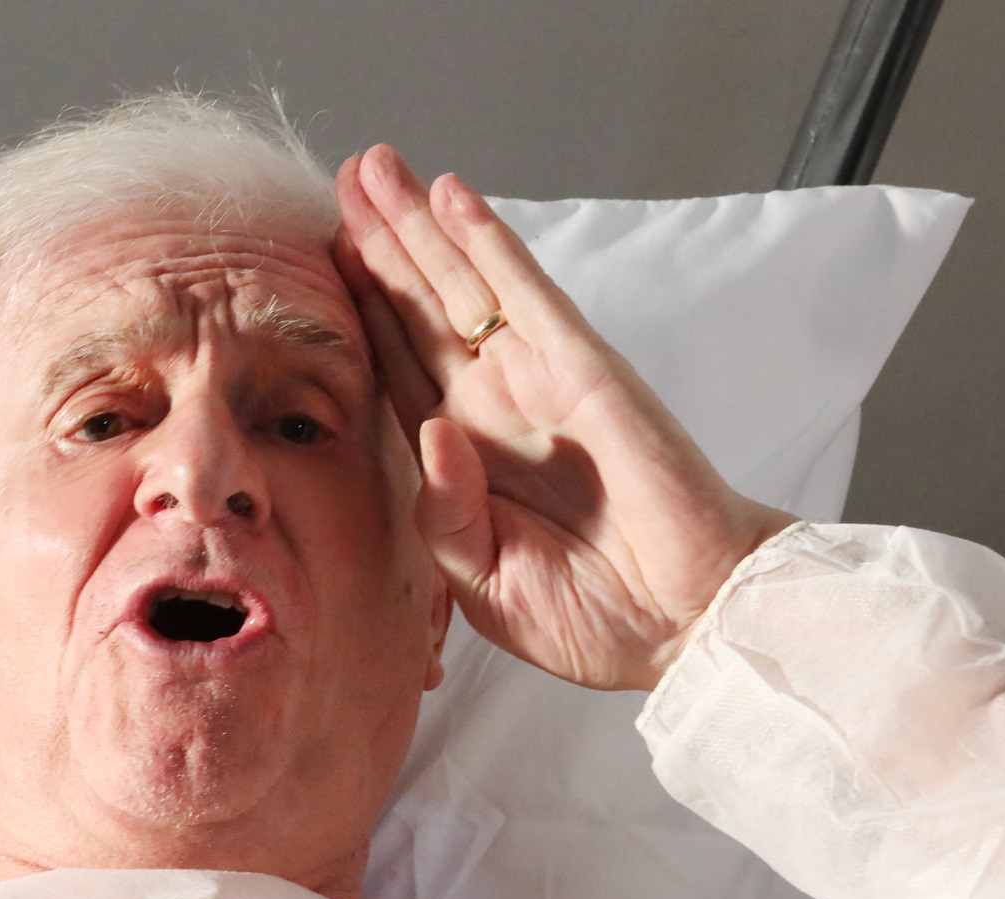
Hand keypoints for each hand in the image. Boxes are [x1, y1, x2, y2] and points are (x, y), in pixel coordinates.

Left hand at [334, 145, 794, 690]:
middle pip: (420, 309)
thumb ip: (442, 515)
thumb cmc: (591, 614)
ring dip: (418, 227)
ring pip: (462, 286)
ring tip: (377, 167)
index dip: (361, 309)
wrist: (684, 625)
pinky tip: (454, 196)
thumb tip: (434, 433)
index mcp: (463, 459)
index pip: (397, 365)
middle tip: (343, 178)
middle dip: (380, 245)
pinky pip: (526, 294)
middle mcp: (494, 408)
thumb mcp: (479, 581)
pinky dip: (489, 242)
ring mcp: (537, 383)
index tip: (320, 257)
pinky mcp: (583, 371)